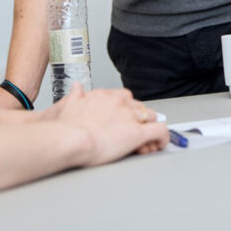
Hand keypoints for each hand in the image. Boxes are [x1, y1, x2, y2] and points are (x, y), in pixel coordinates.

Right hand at [49, 84, 168, 163]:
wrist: (71, 138)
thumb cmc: (67, 127)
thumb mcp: (69, 104)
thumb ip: (76, 94)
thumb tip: (76, 86)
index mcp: (106, 96)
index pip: (126, 98)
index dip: (128, 111)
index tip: (126, 121)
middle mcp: (121, 103)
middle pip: (141, 108)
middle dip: (141, 121)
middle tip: (136, 134)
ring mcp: (131, 117)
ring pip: (153, 117)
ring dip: (152, 129)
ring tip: (147, 143)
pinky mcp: (138, 133)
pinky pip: (160, 131)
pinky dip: (163, 138)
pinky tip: (159, 144)